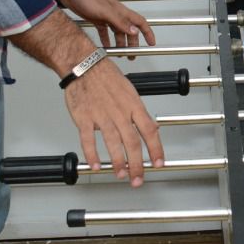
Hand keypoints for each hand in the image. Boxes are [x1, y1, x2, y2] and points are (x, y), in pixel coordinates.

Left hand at [62, 0, 155, 55]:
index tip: (151, 42)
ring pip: (118, 33)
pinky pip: (105, 33)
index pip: (140, 22)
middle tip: (133, 54)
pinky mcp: (97, 19)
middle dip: (133, 43)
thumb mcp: (105, 11)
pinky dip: (107, 41)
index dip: (147, 32)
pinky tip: (106, 47)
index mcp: (121, 12)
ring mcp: (106, 17)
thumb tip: (134, 31)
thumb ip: (120, 21)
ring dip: (121, 43)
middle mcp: (116, 15)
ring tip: (122, 54)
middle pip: (129, 31)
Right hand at [62, 58, 164, 186]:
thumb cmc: (106, 77)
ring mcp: (101, 115)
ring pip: (113, 142)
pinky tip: (96, 165)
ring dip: (118, 161)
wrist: (83, 64)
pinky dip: (92, 154)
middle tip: (138, 179)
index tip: (159, 163)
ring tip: (121, 174)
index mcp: (133, 104)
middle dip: (138, 163)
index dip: (156, 148)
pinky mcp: (84, 118)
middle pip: (132, 141)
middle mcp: (119, 111)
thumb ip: (140, 113)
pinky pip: (88, 139)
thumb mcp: (130, 91)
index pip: (149, 130)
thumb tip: (153, 128)